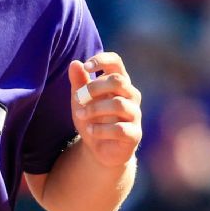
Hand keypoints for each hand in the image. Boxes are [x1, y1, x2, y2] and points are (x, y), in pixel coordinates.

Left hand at [69, 52, 141, 167]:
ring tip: (80, 115)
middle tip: (78, 98)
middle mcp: (131, 96)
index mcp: (119, 83)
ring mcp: (135, 115)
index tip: (86, 67)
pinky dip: (100, 129)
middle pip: (118, 81)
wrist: (99, 149)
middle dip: (94, 88)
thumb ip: (78, 82)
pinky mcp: (134, 134)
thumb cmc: (92, 119)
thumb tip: (74, 63)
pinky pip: (119, 128)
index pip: (116, 62)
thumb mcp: (81, 101)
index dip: (102, 60)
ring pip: (119, 104)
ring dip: (95, 109)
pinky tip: (90, 131)